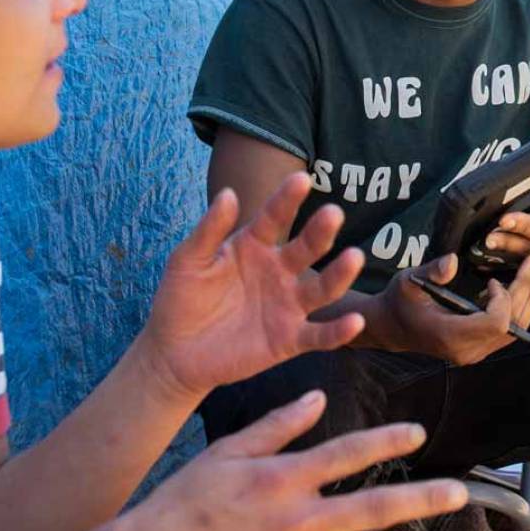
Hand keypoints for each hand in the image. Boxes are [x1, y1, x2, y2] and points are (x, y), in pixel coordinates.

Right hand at [120, 391, 466, 530]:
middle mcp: (295, 517)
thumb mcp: (227, 452)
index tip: (416, 432)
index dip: (383, 442)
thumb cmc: (188, 501)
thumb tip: (317, 401)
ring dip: (396, 522)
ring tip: (434, 506)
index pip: (343, 456)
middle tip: (456, 491)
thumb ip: (277, 426)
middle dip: (416, 499)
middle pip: (368, 509)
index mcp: (279, 480)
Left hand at [138, 173, 365, 403]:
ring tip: (355, 257)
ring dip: (339, 274)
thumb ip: (209, 230)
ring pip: (321, 288)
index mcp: (254, 245)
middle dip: (320, 231)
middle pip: (306, 248)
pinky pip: (319, 336)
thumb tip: (228, 193)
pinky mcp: (289, 340)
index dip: (287, 199)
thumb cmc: (180, 298)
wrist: (174, 351)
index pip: (275, 217)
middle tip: (333, 213)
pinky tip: (355, 321)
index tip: (301, 178)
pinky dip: (338, 331)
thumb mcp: (188, 261)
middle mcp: (279, 271)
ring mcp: (287, 305)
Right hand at [378, 253, 529, 364]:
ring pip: (515, 331)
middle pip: (512, 326)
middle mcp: (467, 350)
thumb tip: (453, 261)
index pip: (495, 323)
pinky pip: (508, 332)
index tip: (492, 280)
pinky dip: (518, 309)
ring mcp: (474, 353)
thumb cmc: (399, 301)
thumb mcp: (409, 280)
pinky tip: (522, 288)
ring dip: (529, 300)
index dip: (503, 300)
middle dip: (526, 292)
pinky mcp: (478, 349)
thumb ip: (433, 271)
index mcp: (451, 335)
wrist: (392, 327)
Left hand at [483, 186, 529, 262]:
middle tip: (487, 235)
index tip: (505, 219)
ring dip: (500, 251)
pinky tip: (481, 257)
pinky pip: (515, 265)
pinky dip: (499, 262)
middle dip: (506, 241)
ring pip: (517, 258)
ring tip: (483, 243)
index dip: (523, 225)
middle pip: (524, 247)